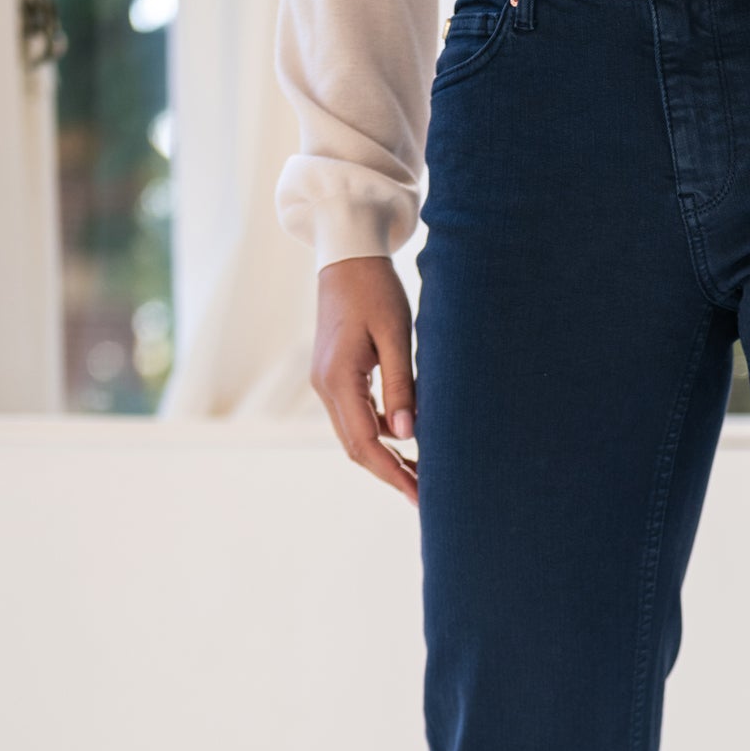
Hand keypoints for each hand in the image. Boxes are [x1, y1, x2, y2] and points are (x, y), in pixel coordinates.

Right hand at [311, 256, 418, 503]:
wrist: (346, 255)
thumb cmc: (375, 288)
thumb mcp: (395, 335)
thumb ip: (401, 386)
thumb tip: (408, 434)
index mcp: (338, 379)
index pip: (366, 443)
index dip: (393, 473)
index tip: (419, 494)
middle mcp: (325, 386)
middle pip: (356, 447)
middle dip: (390, 473)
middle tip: (424, 494)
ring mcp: (326, 382)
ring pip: (355, 435)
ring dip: (386, 456)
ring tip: (422, 471)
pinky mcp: (334, 376)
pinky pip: (356, 416)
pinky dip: (380, 433)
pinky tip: (408, 437)